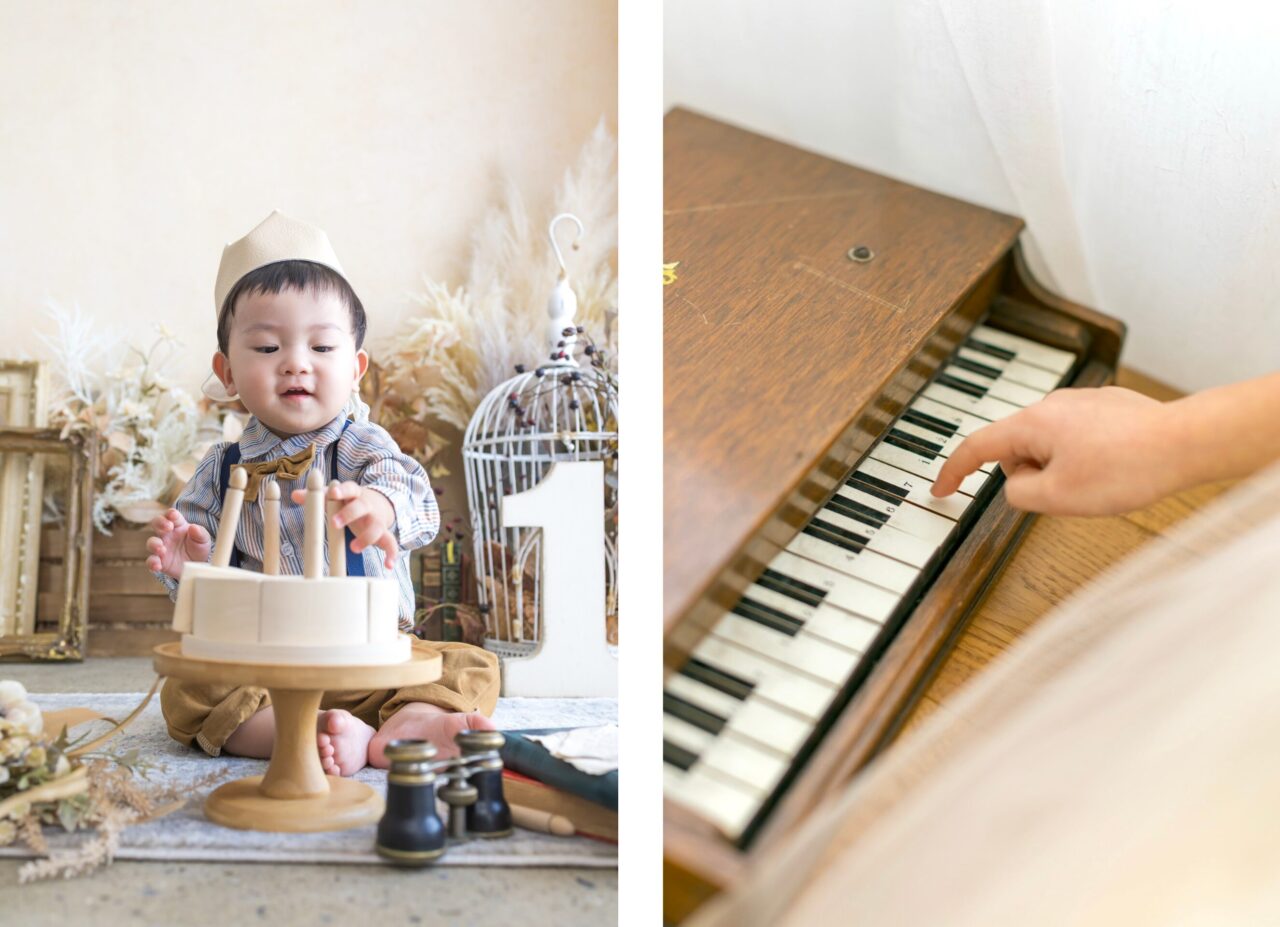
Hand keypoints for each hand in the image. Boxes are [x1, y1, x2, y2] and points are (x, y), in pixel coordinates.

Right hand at [146, 508, 211, 578]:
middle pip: (156, 523)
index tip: (173, 515)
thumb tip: (194, 527)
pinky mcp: (160, 562)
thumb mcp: (204, 540)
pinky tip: (157, 565)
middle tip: (168, 527)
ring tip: (161, 549)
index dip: (171, 514)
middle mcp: (167, 535)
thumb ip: (200, 533)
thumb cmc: (199, 548)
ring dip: (154, 544)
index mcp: (178, 525)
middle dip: (160, 522)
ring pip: (152, 542)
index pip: (171, 515)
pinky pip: (151, 561)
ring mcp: (161, 548)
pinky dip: (152, 563)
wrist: (198, 566)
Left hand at [291, 481, 398, 567]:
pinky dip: (391, 554)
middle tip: (334, 523)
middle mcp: (367, 506)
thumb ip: (318, 496)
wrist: (380, 502)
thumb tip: (295, 495)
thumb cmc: (351, 500)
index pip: (349, 488)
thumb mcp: (337, 496)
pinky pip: (390, 543)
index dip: (342, 490)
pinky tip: (389, 565)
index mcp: (354, 494)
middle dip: (349, 514)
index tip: (333, 493)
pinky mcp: (384, 533)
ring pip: (377, 527)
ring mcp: (376, 520)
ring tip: (353, 549)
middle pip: (361, 507)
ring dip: (367, 538)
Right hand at [930, 387, 1181, 515]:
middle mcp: (1050, 406)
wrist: (1186, 442)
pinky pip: (1076, 439)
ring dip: (1060, 469)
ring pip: (1048, 447)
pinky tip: (1113, 468)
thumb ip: (1019, 494)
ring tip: (1098, 481)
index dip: (953, 472)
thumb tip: (1018, 485)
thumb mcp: (1057, 498)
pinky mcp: (1105, 407)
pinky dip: (1084, 458)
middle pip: (1016, 450)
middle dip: (1031, 477)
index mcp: (1030, 425)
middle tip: (1065, 495)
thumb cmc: (1128, 467)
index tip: (940, 489)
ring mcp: (1079, 403)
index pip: (975, 447)